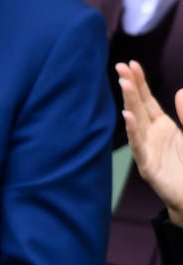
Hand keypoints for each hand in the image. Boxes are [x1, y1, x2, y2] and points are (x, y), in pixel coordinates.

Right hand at [118, 61, 182, 226]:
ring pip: (136, 123)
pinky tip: (126, 117)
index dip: (140, 82)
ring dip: (129, 103)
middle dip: (130, 87)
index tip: (131, 64)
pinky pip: (138, 147)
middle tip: (120, 67)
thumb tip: (179, 91)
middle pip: (139, 107)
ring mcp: (147, 150)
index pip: (147, 100)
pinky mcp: (148, 167)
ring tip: (124, 84)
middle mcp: (151, 136)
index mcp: (161, 126)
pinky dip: (132, 131)